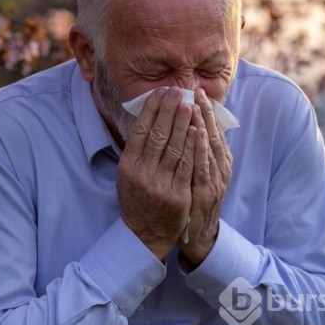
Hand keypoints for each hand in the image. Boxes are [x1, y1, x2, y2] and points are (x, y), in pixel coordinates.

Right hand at [116, 86, 196, 259]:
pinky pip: (186, 166)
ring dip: (182, 123)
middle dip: (168, 110)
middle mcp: (141, 173)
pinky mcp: (177, 195)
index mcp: (128, 165)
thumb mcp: (128, 174)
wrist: (145, 234)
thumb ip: (137, 151)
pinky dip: (191, 146)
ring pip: (173, 147)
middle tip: (177, 91)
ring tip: (189, 104)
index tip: (161, 92)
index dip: (151, 109)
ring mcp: (159, 184)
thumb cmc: (138, 199)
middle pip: (157, 135)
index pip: (140, 130)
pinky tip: (196, 130)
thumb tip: (148, 119)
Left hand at [177, 89, 232, 266]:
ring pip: (210, 147)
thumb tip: (191, 126)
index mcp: (219, 161)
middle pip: (214, 134)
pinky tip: (196, 134)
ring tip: (195, 105)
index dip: (207, 111)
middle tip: (196, 91)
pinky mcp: (208, 192)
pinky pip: (203, 166)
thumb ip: (197, 151)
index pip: (214, 130)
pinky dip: (200, 148)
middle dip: (205, 111)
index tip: (198, 91)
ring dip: (203, 125)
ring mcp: (216, 179)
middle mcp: (221, 167)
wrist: (198, 235)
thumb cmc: (195, 199)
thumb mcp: (198, 172)